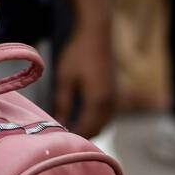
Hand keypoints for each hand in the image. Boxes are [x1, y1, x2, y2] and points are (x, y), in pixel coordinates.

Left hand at [52, 20, 115, 138]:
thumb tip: (59, 123)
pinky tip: (81, 116)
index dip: (74, 136)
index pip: (87, 128)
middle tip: (63, 137)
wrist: (97, 35)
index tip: (59, 140)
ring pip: (104, 122)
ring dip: (90, 127)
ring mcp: (116, 97)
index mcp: (99, 101)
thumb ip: (62, 102)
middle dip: (82, 134)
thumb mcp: (65, 79)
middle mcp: (112, 102)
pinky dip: (96, 118)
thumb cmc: (78, 54)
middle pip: (98, 128)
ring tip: (70, 127)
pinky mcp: (116, 91)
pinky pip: (107, 113)